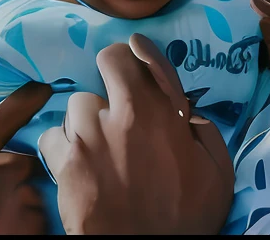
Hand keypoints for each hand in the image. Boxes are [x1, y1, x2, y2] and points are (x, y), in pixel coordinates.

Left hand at [38, 34, 234, 234]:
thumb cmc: (188, 219)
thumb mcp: (217, 172)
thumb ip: (204, 131)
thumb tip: (186, 109)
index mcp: (161, 113)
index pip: (140, 55)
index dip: (136, 51)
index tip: (135, 51)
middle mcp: (121, 116)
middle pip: (107, 63)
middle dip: (113, 75)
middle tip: (118, 101)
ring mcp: (88, 138)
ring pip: (79, 103)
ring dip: (89, 118)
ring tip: (100, 143)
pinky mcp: (64, 164)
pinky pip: (52, 135)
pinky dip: (63, 146)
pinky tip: (78, 162)